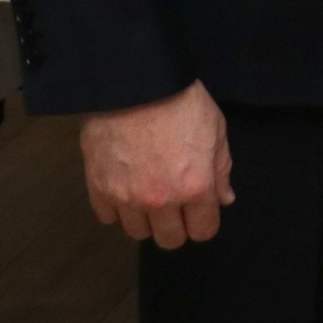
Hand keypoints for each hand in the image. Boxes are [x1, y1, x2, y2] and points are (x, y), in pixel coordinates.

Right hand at [79, 79, 233, 247]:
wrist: (137, 83)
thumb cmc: (182, 102)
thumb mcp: (216, 130)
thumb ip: (221, 170)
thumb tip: (224, 199)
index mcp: (195, 187)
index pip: (203, 231)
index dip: (204, 221)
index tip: (200, 210)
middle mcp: (160, 201)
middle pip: (168, 240)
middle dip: (176, 225)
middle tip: (175, 203)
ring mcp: (125, 197)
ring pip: (136, 232)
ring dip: (145, 218)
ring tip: (148, 191)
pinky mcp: (98, 187)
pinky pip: (107, 216)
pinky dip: (116, 207)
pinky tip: (125, 186)